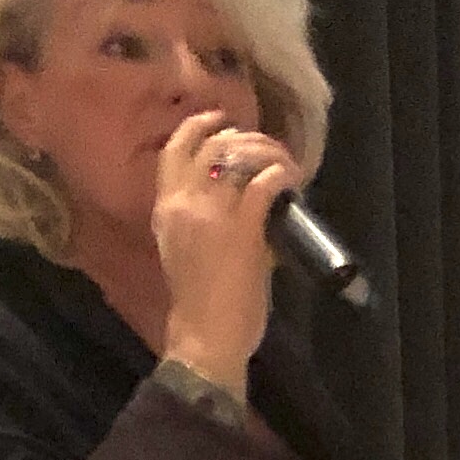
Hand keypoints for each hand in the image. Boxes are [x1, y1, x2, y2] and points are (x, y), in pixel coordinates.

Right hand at [150, 112, 297, 392]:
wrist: (205, 336)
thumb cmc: (200, 304)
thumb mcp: (184, 251)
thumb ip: (202, 223)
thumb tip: (241, 206)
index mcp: (165, 209)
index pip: (174, 152)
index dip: (198, 129)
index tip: (220, 123)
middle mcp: (184, 203)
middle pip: (208, 145)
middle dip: (240, 135)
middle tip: (263, 142)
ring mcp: (213, 213)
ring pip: (238, 156)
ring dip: (266, 150)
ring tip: (283, 159)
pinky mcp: (243, 229)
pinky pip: (266, 183)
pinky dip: (283, 174)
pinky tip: (293, 178)